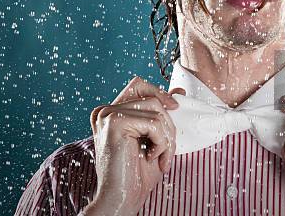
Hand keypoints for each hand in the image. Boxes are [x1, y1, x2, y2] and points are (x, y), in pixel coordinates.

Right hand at [83, 77, 184, 215]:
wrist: (121, 199)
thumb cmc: (136, 174)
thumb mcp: (154, 138)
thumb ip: (162, 114)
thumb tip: (179, 90)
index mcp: (110, 113)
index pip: (138, 85)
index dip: (159, 92)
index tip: (175, 107)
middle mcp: (105, 110)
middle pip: (152, 99)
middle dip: (168, 126)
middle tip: (166, 152)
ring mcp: (107, 115)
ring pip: (156, 110)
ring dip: (166, 137)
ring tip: (159, 157)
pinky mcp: (114, 123)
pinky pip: (154, 123)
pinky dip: (161, 143)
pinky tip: (151, 157)